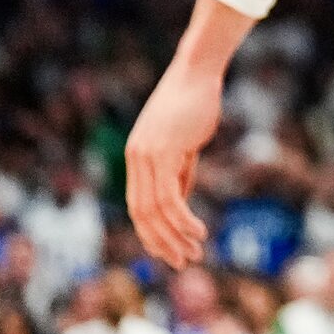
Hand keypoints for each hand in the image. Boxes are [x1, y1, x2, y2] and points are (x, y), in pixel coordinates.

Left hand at [125, 61, 224, 266]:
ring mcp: (147, 156)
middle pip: (142, 214)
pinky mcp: (164, 153)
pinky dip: (182, 219)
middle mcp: (135, 159)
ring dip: (174, 236)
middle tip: (181, 261)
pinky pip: (169, 197)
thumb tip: (180, 201)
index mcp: (137, 157)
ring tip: (193, 252)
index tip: (169, 251)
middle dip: (161, 242)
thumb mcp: (184, 142)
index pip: (138, 205)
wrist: (196, 71)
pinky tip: (198, 231)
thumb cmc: (195, 102)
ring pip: (155, 210)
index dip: (152, 232)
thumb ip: (179, 171)